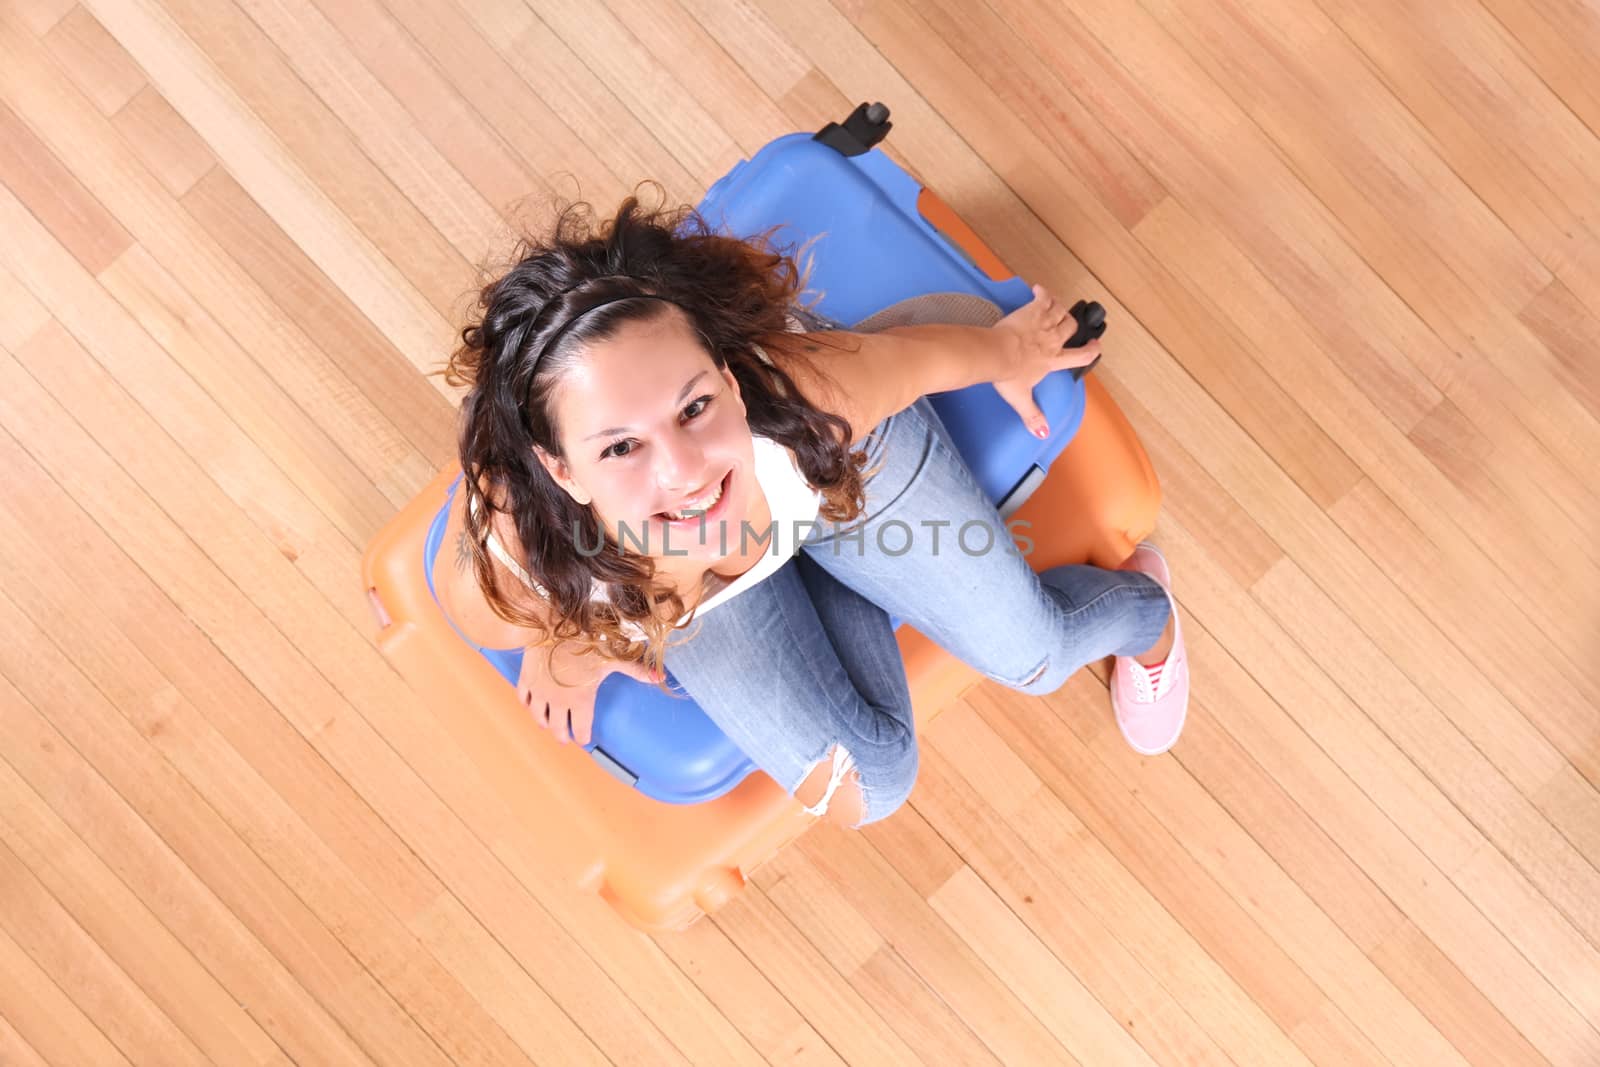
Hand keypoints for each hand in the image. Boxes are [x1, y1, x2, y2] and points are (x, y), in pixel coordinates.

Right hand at [517, 643, 661, 745]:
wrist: (554, 624)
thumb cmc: (586, 640)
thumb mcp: (614, 656)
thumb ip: (635, 670)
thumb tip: (659, 677)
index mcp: (580, 700)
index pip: (581, 730)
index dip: (583, 737)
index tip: (585, 738)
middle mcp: (558, 701)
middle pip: (558, 729)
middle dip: (563, 736)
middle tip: (566, 738)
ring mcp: (540, 692)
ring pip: (539, 718)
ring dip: (545, 723)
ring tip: (548, 725)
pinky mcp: (527, 680)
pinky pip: (524, 700)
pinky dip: (528, 706)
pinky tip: (532, 705)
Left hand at [991, 284, 1101, 438]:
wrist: (996, 354)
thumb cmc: (1008, 375)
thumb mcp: (1021, 398)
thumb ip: (1033, 416)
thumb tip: (1042, 435)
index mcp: (1053, 361)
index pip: (1079, 356)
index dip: (1091, 350)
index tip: (1097, 346)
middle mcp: (1052, 341)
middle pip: (1071, 328)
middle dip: (1072, 324)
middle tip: (1070, 322)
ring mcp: (1043, 324)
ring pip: (1060, 311)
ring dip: (1059, 308)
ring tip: (1053, 307)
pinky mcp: (1032, 310)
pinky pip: (1043, 297)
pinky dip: (1042, 292)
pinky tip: (1038, 290)